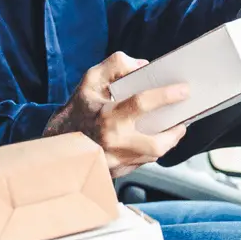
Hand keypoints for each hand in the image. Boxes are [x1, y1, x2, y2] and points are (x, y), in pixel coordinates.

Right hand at [43, 52, 189, 177]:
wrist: (57, 145)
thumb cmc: (76, 111)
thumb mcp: (91, 81)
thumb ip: (116, 66)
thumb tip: (143, 67)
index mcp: (107, 118)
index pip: (143, 103)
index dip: (166, 95)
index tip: (184, 90)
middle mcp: (113, 143)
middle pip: (156, 144)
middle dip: (175, 133)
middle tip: (183, 121)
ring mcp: (115, 162)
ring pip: (152, 156)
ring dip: (166, 143)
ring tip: (173, 130)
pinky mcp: (116, 173)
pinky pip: (142, 162)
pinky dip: (150, 151)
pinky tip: (153, 140)